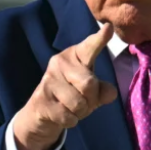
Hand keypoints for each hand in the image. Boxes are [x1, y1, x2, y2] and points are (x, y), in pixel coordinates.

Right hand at [13, 24, 117, 149]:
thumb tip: (109, 92)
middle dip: (92, 100)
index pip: (90, 47)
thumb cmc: (72, 95)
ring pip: (79, 104)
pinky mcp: (41, 98)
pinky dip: (70, 121)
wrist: (42, 112)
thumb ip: (104, 91)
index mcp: (75, 55)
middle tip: (84, 101)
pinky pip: (68, 116)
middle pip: (89, 84)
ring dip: (80, 113)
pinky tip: (62, 114)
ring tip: (71, 107)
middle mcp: (59, 62)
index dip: (100, 39)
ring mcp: (48, 79)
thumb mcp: (92, 92)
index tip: (108, 28)